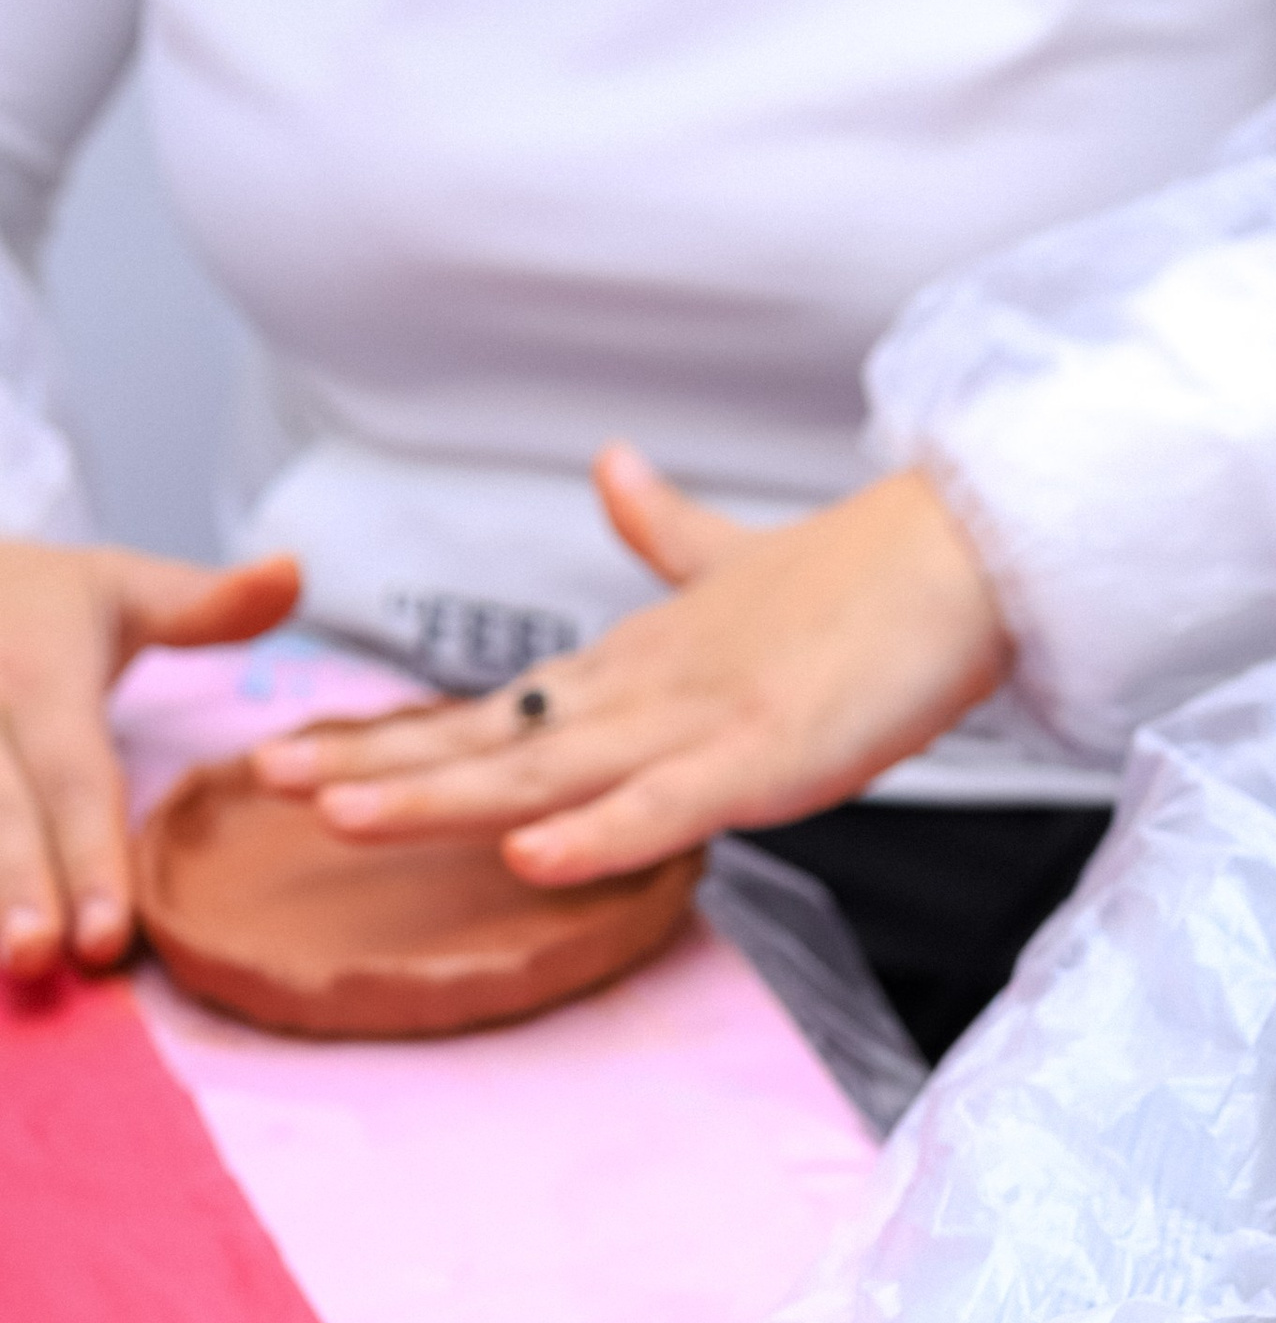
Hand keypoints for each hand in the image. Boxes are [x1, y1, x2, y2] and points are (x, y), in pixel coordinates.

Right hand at [0, 535, 299, 979]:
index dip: (88, 853)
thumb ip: (207, 602)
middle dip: (19, 885)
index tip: (108, 934)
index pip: (71, 774)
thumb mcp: (119, 586)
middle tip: (43, 959)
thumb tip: (295, 572)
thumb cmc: (38, 600)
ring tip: (9, 967)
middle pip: (0, 808)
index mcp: (36, 669)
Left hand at [251, 452, 1008, 884]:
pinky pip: (671, 806)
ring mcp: (702, 725)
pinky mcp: (770, 758)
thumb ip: (672, 538)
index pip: (496, 714)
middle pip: (492, 741)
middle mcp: (646, 694)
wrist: (965, 555)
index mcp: (638, 668)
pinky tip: (528, 853)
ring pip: (550, 769)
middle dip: (378, 764)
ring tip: (339, 811)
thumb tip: (616, 469)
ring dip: (442, 794)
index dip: (397, 737)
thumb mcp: (745, 571)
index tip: (299, 752)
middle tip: (264, 775)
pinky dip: (598, 832)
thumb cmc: (867, 580)